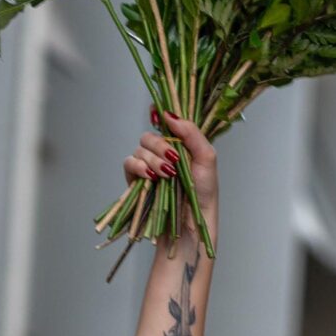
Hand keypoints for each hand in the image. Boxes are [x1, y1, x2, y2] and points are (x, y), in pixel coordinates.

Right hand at [122, 111, 217, 234]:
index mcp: (179, 144)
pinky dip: (138, 167)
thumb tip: (169, 115)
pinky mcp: (136, 181)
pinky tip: (150, 177)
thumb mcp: (207, 157)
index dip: (159, 115)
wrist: (192, 220)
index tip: (159, 115)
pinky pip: (129, 164)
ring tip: (166, 175)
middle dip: (159, 146)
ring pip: (139, 150)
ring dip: (152, 160)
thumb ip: (191, 133)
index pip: (164, 123)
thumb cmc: (204, 191)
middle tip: (172, 160)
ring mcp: (148, 167)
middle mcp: (162, 154)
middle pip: (149, 136)